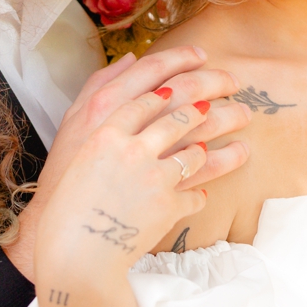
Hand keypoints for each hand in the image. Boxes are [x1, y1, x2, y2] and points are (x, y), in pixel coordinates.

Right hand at [4, 47, 250, 280]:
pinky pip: (199, 188)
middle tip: (234, 84)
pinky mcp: (167, 205)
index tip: (202, 60)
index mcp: (104, 123)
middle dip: (216, 87)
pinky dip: (210, 181)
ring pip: (203, 145)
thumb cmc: (64, 188)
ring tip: (242, 124)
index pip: (153, 82)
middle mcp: (131, 144)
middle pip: (186, 105)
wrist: (72, 247)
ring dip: (227, 131)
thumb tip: (130, 61)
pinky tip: (220, 172)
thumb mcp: (71, 129)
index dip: (182, 65)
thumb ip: (97, 90)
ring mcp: (152, 175)